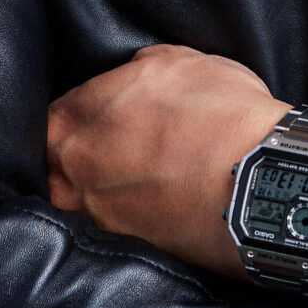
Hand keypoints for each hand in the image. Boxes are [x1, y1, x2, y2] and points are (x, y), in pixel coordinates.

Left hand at [47, 45, 287, 274]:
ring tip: (126, 184)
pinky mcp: (116, 243)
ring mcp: (89, 207)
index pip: (56, 112)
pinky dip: (116, 217)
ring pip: (69, 196)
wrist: (256, 185)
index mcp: (81, 109)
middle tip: (109, 152)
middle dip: (75, 153)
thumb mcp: (187, 64)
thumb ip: (145, 67)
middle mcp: (72, 160)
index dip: (79, 115)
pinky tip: (144, 209)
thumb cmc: (226, 117)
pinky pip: (99, 226)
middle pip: (52, 157)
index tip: (99, 120)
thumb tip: (136, 74)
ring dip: (89, 189)